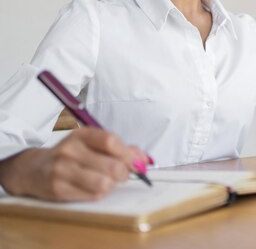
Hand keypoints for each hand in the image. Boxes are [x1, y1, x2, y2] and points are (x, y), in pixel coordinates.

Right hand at [0, 128, 151, 201]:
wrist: (33, 168)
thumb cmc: (72, 155)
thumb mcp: (92, 143)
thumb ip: (121, 148)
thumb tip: (145, 159)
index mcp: (82, 135)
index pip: (111, 141)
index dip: (129, 154)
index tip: (136, 163)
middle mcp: (70, 150)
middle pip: (112, 166)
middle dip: (124, 173)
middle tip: (122, 175)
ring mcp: (62, 170)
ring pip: (104, 184)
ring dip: (112, 185)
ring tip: (108, 181)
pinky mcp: (58, 189)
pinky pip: (92, 196)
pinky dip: (99, 194)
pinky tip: (94, 188)